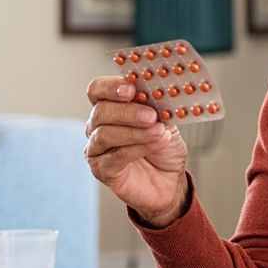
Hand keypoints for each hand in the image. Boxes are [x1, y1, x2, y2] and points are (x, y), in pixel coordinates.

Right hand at [85, 77, 189, 227]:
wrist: (171, 180)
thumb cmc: (164, 148)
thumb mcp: (166, 121)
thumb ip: (157, 106)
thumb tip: (157, 92)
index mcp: (111, 107)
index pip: (98, 90)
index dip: (110, 86)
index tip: (131, 88)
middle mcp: (98, 126)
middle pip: (100, 111)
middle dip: (127, 111)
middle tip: (150, 115)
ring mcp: (97, 148)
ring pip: (104, 134)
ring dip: (135, 131)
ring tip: (158, 131)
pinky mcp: (102, 169)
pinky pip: (115, 156)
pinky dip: (138, 148)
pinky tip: (157, 143)